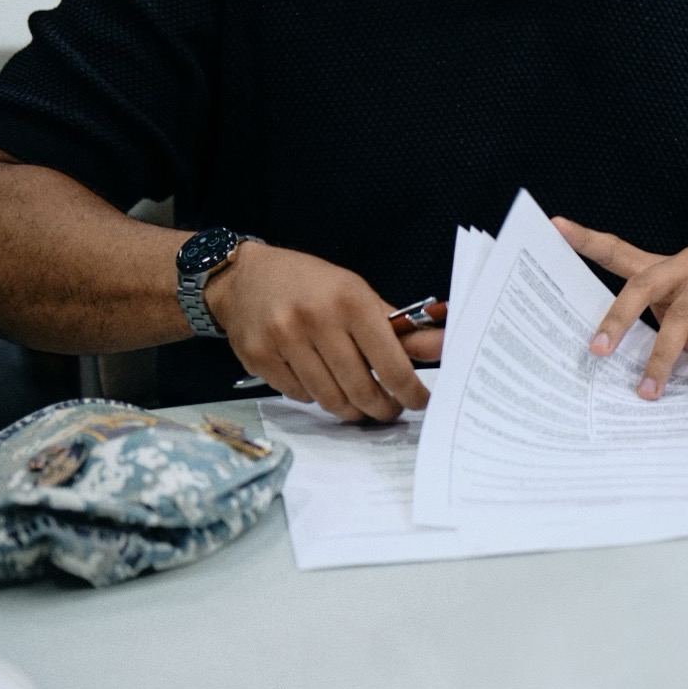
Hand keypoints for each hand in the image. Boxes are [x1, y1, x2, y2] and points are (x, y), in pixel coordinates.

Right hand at [204, 242, 433, 421]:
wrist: (246, 277)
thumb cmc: (313, 285)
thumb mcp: (359, 294)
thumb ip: (399, 328)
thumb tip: (441, 348)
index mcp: (350, 301)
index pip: (390, 362)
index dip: (409, 391)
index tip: (419, 402)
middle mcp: (316, 320)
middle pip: (359, 388)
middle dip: (381, 408)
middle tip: (390, 411)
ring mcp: (283, 340)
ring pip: (329, 399)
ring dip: (351, 410)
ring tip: (361, 405)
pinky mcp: (258, 358)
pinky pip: (299, 396)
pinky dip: (316, 398)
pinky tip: (322, 384)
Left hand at [552, 218, 687, 398]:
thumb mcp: (681, 326)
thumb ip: (651, 328)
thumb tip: (608, 355)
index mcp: (667, 269)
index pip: (621, 250)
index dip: (588, 240)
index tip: (555, 227)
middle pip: (644, 283)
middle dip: (618, 318)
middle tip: (599, 351)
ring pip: (680, 313)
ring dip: (663, 356)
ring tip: (651, 390)